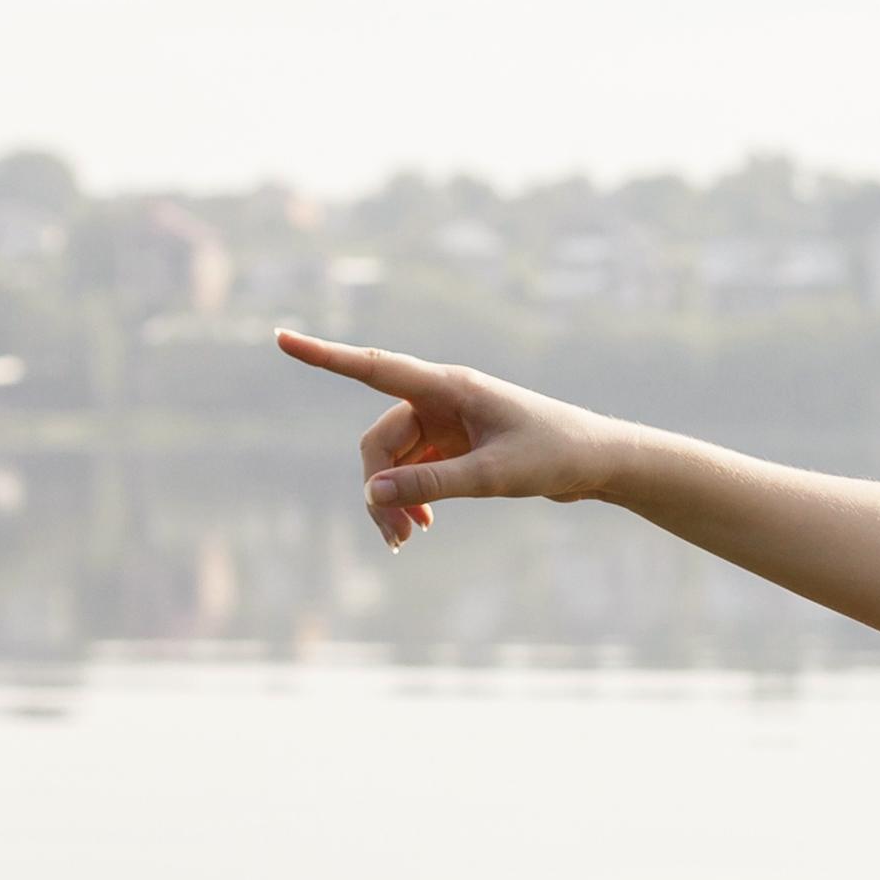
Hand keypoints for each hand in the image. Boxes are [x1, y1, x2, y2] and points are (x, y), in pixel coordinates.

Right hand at [280, 330, 620, 549]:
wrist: (598, 461)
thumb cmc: (556, 455)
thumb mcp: (494, 474)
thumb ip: (434, 483)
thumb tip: (373, 492)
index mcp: (449, 387)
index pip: (373, 368)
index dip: (324, 356)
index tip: (280, 338)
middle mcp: (440, 399)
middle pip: (380, 440)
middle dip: (380, 487)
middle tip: (396, 538)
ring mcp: (446, 423)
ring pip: (393, 460)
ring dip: (393, 499)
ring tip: (406, 541)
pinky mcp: (455, 446)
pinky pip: (414, 470)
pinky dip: (412, 497)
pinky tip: (420, 526)